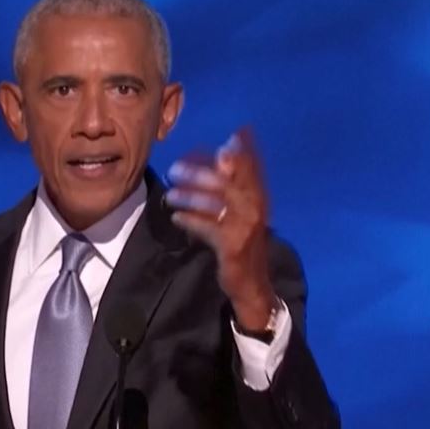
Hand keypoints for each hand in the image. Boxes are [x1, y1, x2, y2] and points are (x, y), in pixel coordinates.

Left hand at [165, 127, 276, 331]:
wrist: (253, 285)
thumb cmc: (242, 243)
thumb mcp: (241, 212)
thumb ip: (234, 184)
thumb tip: (224, 152)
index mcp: (259, 197)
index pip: (249, 166)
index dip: (233, 151)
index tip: (209, 143)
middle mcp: (256, 209)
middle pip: (227, 182)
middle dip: (199, 173)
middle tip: (175, 169)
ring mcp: (245, 228)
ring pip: (215, 203)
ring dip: (190, 196)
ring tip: (170, 196)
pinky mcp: (233, 247)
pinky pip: (209, 228)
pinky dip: (191, 221)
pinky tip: (176, 218)